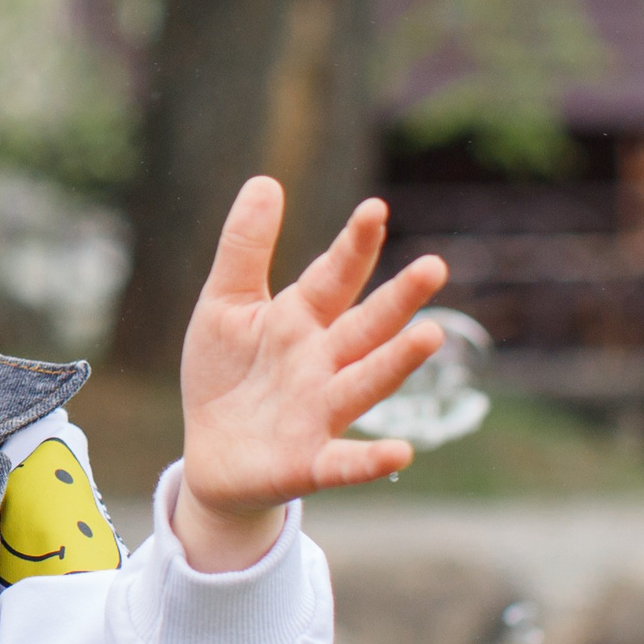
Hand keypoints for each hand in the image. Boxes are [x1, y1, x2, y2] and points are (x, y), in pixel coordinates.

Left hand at [174, 177, 449, 572]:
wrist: (210, 456)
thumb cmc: (226, 375)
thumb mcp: (224, 304)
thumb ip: (245, 247)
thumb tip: (266, 179)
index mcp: (302, 319)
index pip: (334, 276)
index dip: (354, 245)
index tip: (375, 209)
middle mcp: (323, 363)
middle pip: (366, 327)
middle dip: (398, 299)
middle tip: (434, 266)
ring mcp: (320, 413)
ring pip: (364, 384)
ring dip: (396, 363)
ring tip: (430, 335)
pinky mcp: (307, 463)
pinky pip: (343, 463)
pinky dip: (369, 461)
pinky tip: (401, 452)